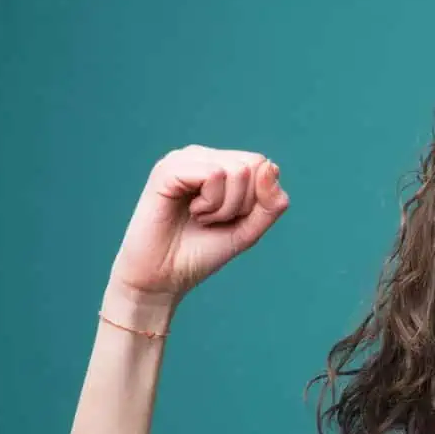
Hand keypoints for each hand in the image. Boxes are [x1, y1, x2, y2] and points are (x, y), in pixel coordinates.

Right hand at [106, 145, 289, 302]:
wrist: (163, 277)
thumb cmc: (202, 252)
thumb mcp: (249, 230)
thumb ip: (271, 203)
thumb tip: (270, 166)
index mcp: (219, 164)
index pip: (262, 165)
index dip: (257, 200)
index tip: (230, 218)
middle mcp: (202, 156)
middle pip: (253, 165)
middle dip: (242, 204)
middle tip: (214, 219)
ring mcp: (183, 160)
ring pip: (237, 170)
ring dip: (226, 207)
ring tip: (201, 217)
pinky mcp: (167, 170)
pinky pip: (214, 174)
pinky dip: (211, 203)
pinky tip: (192, 213)